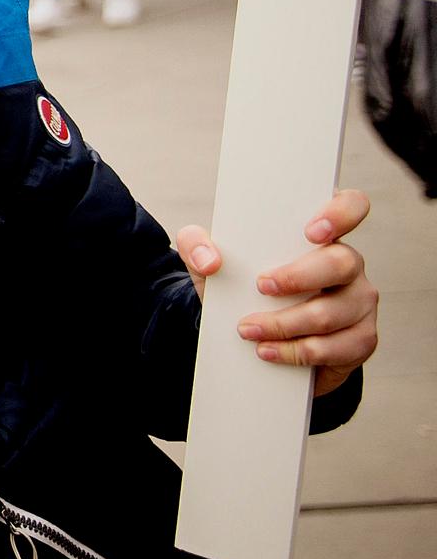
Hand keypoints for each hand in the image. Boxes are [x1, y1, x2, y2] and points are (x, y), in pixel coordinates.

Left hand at [177, 188, 378, 395]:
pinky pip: (339, 348)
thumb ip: (196, 245)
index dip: (340, 213)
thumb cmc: (239, 283)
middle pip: (341, 263)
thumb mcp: (209, 261)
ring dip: (288, 324)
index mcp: (321, 233)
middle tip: (261, 286)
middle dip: (299, 277)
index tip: (311, 232)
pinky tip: (270, 352)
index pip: (351, 205)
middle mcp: (348, 263)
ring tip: (249, 331)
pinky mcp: (361, 339)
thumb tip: (210, 260)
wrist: (249, 333)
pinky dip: (300, 353)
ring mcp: (359, 302)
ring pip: (335, 312)